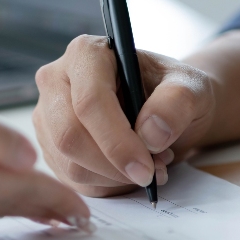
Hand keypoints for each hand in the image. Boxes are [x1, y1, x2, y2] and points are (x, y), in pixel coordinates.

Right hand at [33, 35, 214, 196]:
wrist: (164, 109)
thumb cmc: (173, 92)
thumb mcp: (192, 88)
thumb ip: (177, 102)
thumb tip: (151, 133)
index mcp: (86, 53)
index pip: (90, 102)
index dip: (116, 141)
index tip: (145, 169)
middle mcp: (56, 80)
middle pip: (69, 136)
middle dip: (113, 166)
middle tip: (151, 174)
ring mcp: (47, 115)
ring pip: (69, 164)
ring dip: (113, 178)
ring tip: (148, 165)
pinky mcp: (49, 145)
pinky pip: (71, 180)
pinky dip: (106, 185)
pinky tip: (128, 172)